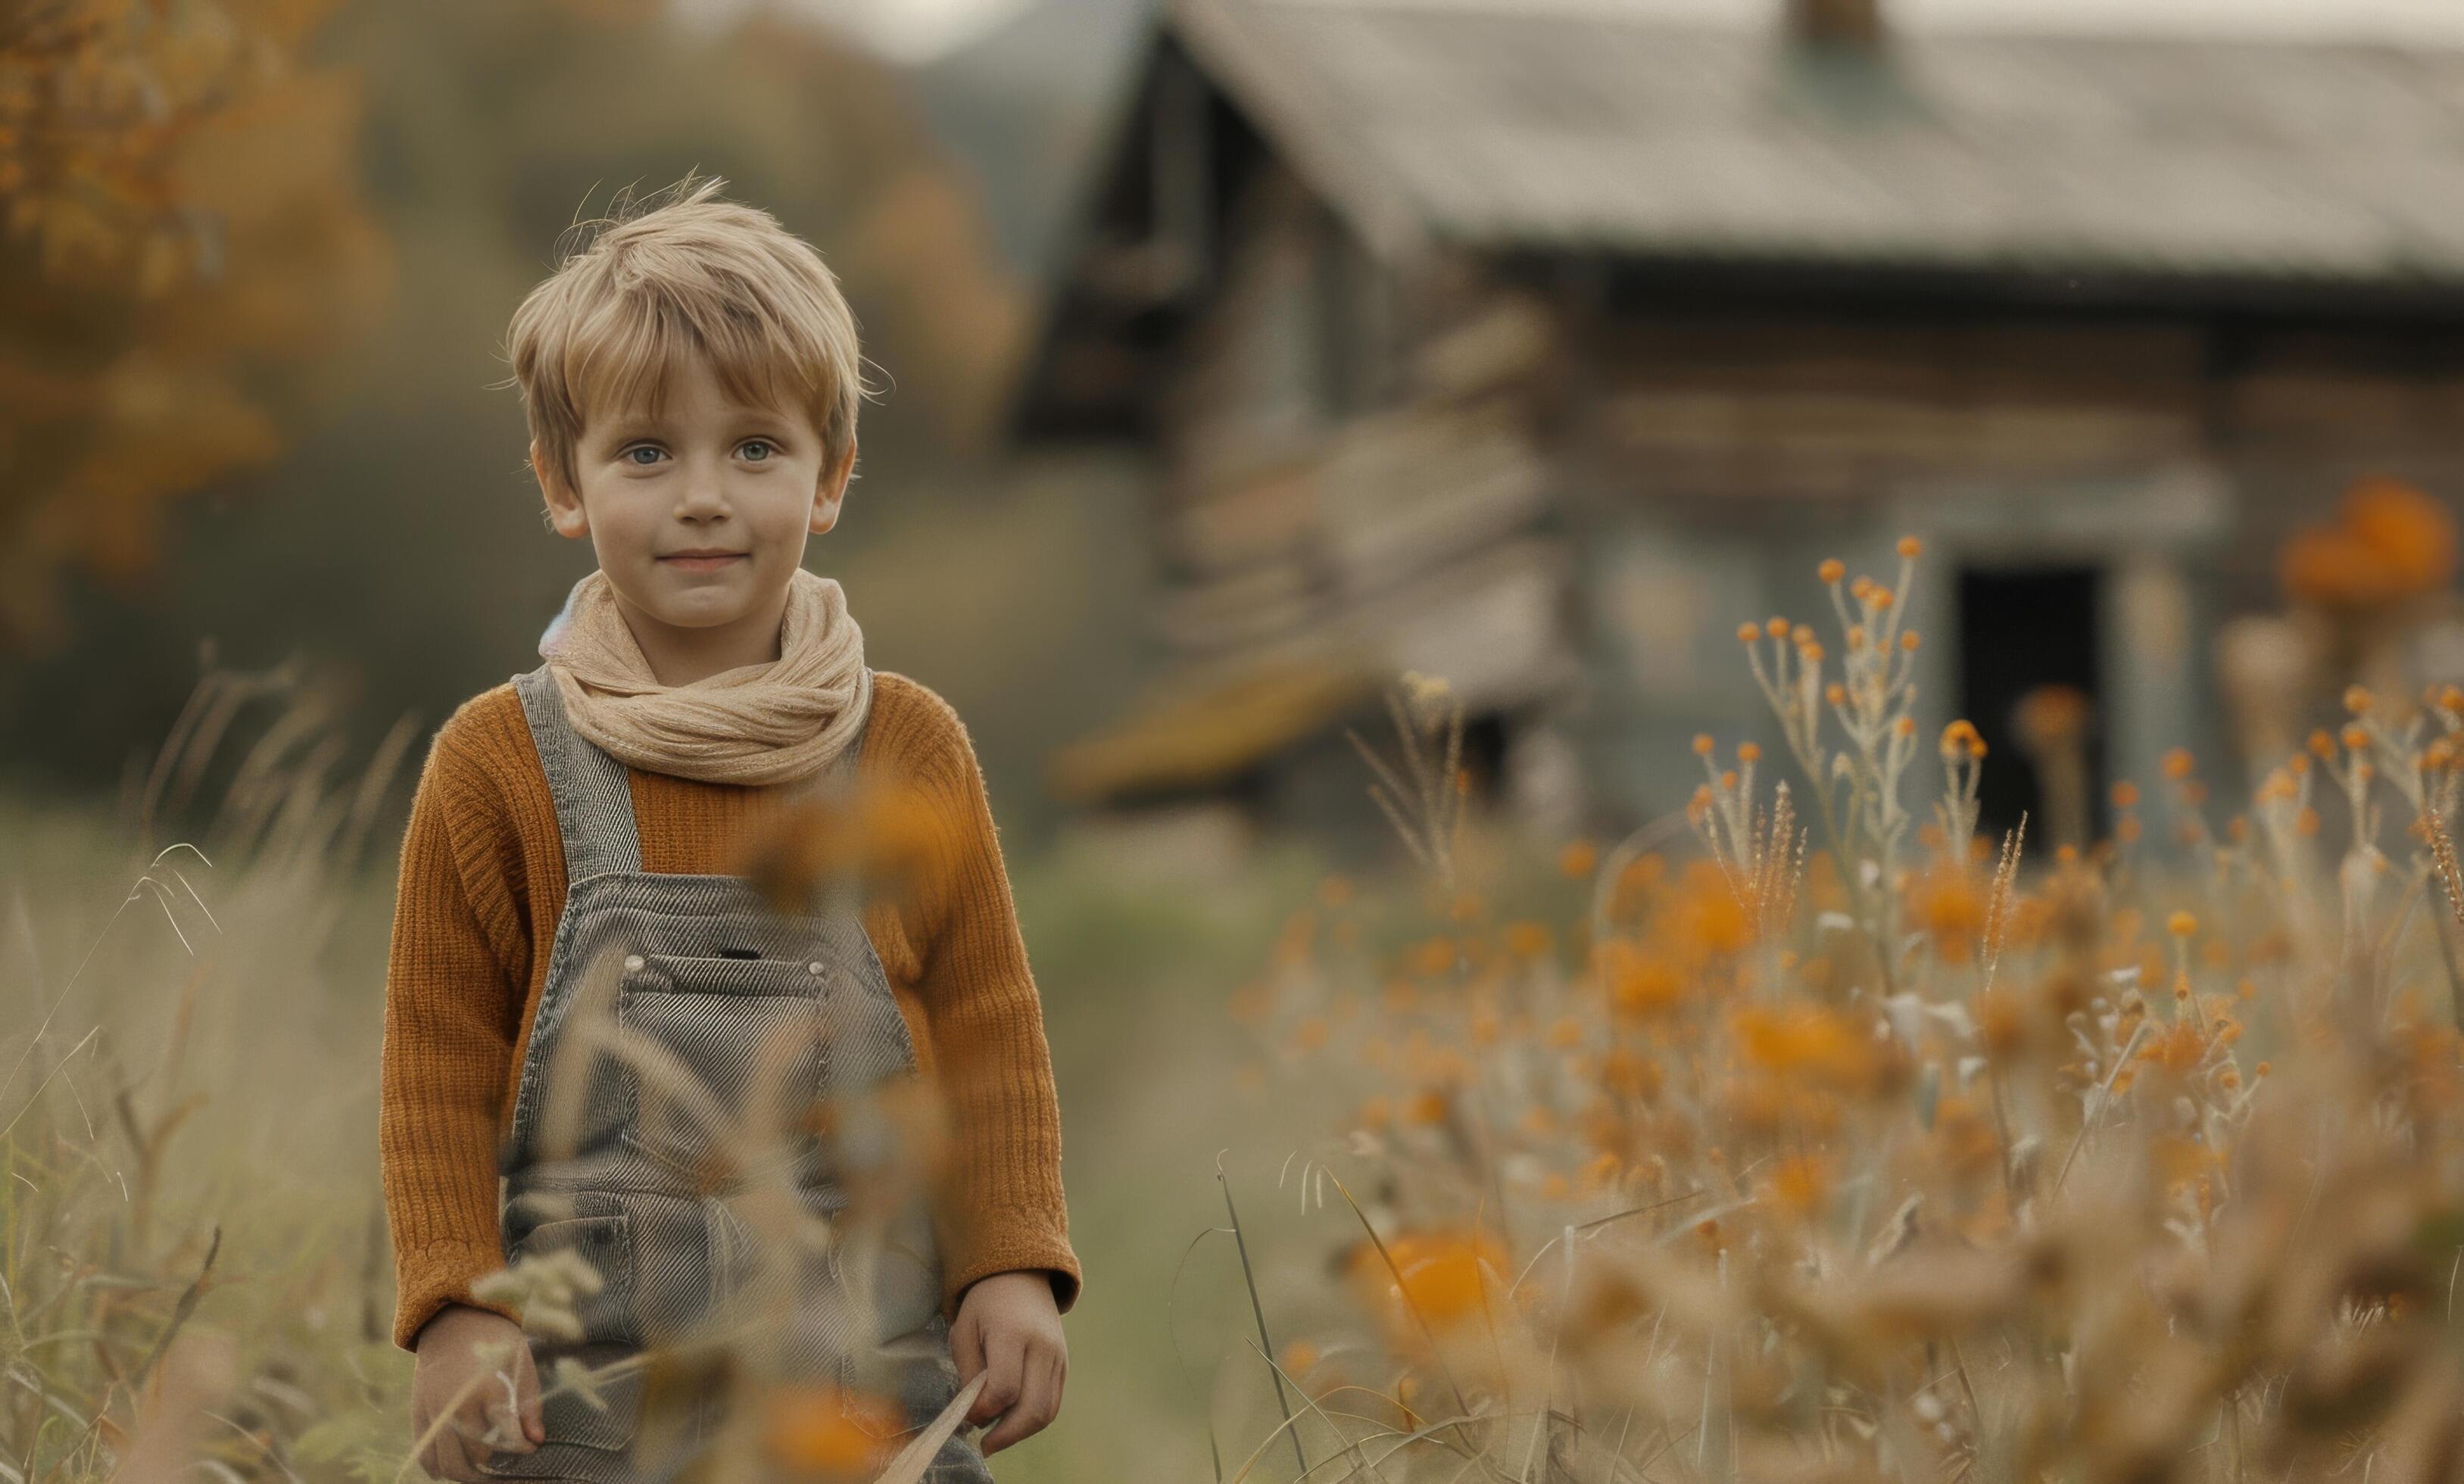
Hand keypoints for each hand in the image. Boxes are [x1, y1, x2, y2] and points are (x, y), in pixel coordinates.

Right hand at [411, 1304, 541, 1480]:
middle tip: (505, 1466)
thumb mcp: (522, 1366)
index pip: (506, 1437)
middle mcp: (458, 1405)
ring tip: (482, 1471)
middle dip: (493, 1467)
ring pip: (447, 1463)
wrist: (455, 1321)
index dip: (521, 1448)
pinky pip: (424, 1454)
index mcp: (488, 1390)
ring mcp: (434, 1412)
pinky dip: (436, 1468)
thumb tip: (537, 1440)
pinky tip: (453, 1469)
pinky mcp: (419, 1414)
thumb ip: (529, 1406)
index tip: (529, 1448)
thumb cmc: (496, 1342)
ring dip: (466, 1474)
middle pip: (474, 1457)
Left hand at [949, 1270, 1066, 1453]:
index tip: (967, 1415)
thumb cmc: (984, 1304)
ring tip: (997, 1435)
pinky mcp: (1064, 1364)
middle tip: (985, 1444)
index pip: (1004, 1388)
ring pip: (1047, 1410)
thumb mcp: (964, 1330)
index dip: (984, 1410)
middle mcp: (1042, 1347)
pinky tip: (1012, 1421)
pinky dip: (1033, 1419)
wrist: (1021, 1277)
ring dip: (1021, 1431)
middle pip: (1032, 1407)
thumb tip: (976, 1415)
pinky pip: (1054, 1402)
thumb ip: (968, 1373)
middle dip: (1007, 1434)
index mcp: (1013, 1333)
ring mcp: (1058, 1356)